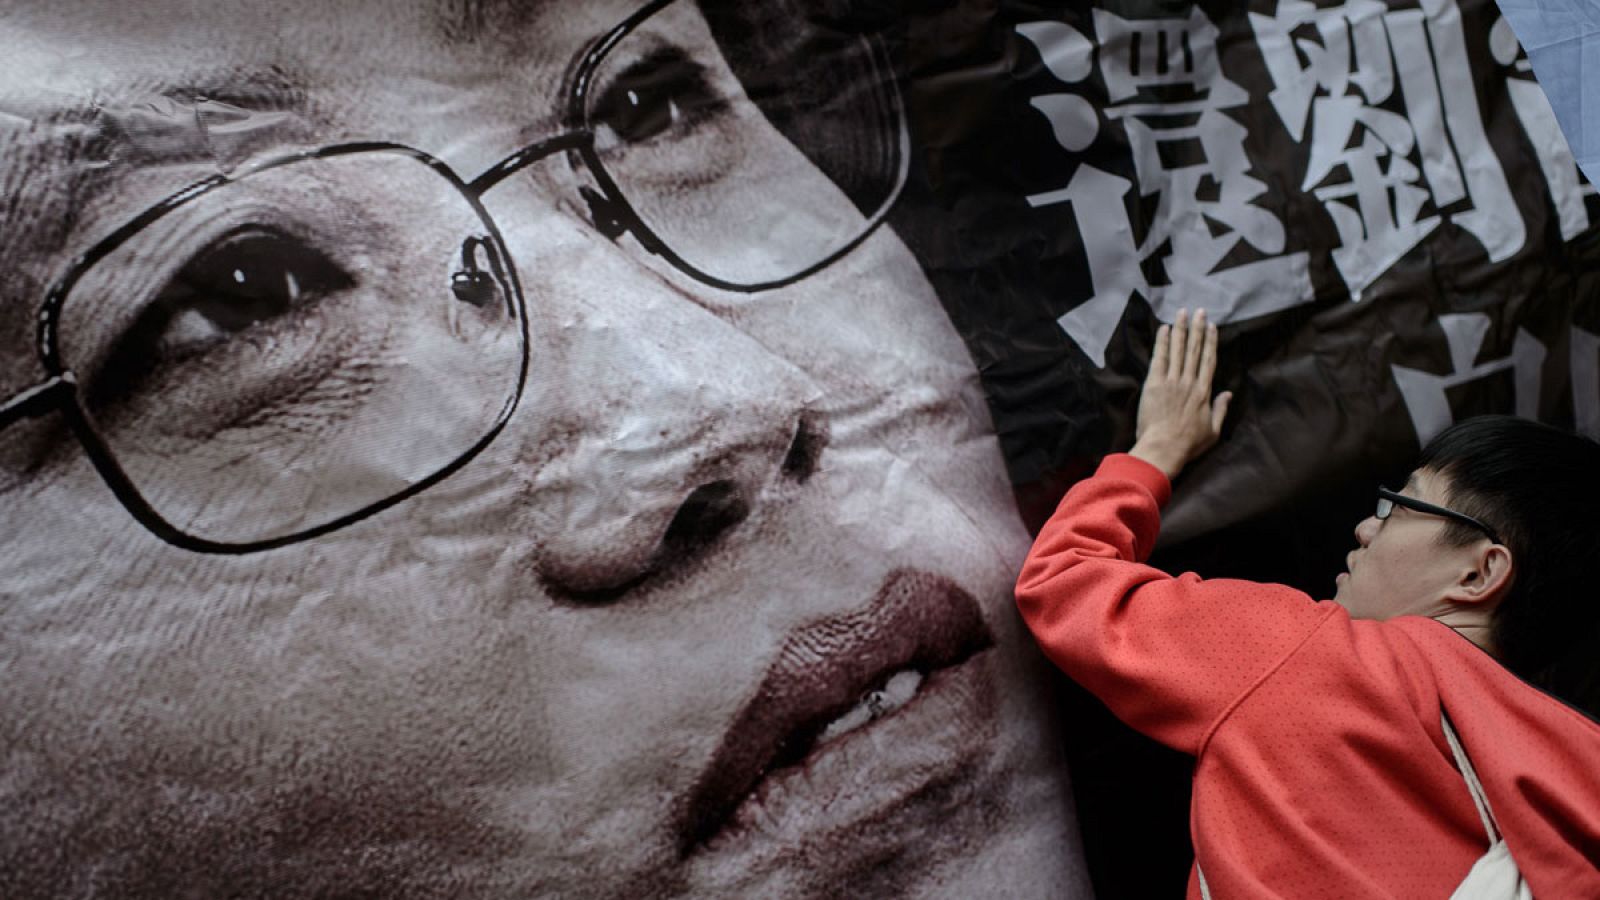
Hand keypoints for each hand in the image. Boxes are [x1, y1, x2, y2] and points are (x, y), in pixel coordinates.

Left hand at [1130, 308, 1231, 480]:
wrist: (1164, 449)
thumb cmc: (1188, 444)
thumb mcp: (1213, 431)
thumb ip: (1221, 410)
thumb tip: (1228, 394)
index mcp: (1203, 392)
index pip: (1209, 361)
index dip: (1211, 342)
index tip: (1212, 326)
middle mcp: (1189, 382)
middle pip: (1195, 350)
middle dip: (1197, 329)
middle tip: (1199, 311)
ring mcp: (1172, 381)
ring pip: (1178, 350)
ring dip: (1181, 330)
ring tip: (1182, 313)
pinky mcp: (1155, 384)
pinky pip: (1160, 358)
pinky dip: (1163, 342)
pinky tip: (1164, 329)